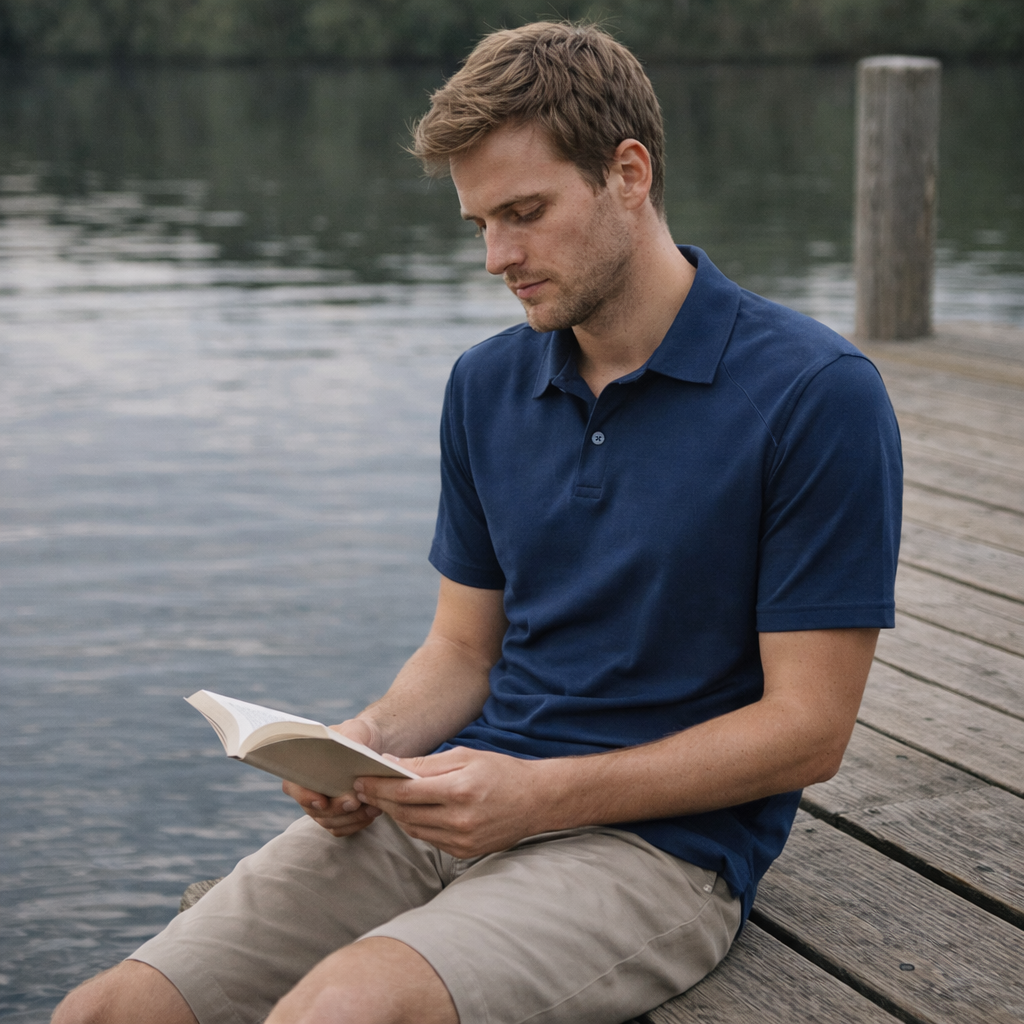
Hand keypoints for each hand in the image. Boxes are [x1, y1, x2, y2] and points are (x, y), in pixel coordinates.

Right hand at [282, 718, 384, 836]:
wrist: (373, 746)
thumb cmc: (359, 734)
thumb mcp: (357, 729)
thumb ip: (352, 736)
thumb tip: (352, 747)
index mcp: (304, 766)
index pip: (293, 786)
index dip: (305, 796)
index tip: (322, 801)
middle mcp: (308, 788)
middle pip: (313, 809)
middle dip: (335, 809)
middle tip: (355, 802)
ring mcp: (321, 805)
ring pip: (328, 821)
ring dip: (350, 818)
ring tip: (373, 806)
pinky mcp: (336, 816)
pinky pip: (340, 828)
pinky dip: (356, 824)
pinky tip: (372, 813)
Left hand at [354, 746, 546, 857]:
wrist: (536, 801)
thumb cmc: (500, 772)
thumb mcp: (465, 756)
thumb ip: (426, 764)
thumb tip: (390, 764)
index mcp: (460, 790)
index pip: (405, 792)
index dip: (378, 786)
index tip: (360, 779)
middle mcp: (460, 820)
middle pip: (405, 813)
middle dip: (380, 800)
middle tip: (362, 788)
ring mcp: (462, 840)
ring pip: (413, 829)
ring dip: (394, 814)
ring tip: (381, 799)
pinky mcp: (464, 852)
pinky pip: (429, 839)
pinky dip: (414, 825)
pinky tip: (408, 813)